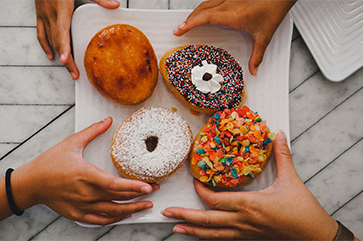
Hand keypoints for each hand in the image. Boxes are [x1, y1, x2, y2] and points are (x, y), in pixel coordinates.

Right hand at [11, 117, 157, 225]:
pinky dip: (114, 218)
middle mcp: (85, 193)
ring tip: (147, 205)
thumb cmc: (50, 163)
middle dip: (140, 195)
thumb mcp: (71, 143)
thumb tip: (108, 120)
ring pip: (112, 211)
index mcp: (85, 175)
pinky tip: (125, 214)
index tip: (148, 186)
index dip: (133, 186)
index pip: (114, 184)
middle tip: (155, 189)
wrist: (31, 183)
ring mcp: (82, 206)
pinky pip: (100, 220)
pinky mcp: (77, 214)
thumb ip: (92, 131)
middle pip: (118, 198)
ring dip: (132, 209)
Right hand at [34, 0, 119, 79]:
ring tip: (68, 70)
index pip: (61, 31)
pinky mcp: (40, 14)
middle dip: (66, 60)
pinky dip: (46, 45)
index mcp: (62, 8)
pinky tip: (52, 55)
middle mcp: (51, 14)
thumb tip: (115, 5)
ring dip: (59, 56)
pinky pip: (40, 33)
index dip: (63, 47)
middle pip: (57, 42)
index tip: (65, 60)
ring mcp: (43, 15)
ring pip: (49, 40)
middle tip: (76, 75)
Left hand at [162, 131, 338, 239]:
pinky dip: (209, 238)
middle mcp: (242, 221)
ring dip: (192, 231)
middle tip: (165, 212)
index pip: (215, 200)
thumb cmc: (303, 211)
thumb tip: (278, 134)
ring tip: (175, 228)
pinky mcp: (249, 238)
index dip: (201, 191)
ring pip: (212, 234)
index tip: (193, 181)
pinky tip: (200, 238)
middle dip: (184, 216)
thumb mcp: (291, 180)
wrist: (315, 236)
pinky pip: (224, 240)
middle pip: (207, 220)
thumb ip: (282, 156)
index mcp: (249, 204)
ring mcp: (244, 233)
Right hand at [173, 0, 295, 75]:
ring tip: (188, 23)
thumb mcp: (265, 35)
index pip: (205, 17)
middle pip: (201, 10)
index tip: (179, 29)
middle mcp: (228, 4)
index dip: (190, 23)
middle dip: (188, 20)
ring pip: (205, 3)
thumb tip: (254, 70)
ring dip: (195, 13)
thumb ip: (257, 55)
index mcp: (233, 15)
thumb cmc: (273, 9)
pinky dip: (203, 8)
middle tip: (179, 29)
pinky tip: (202, 13)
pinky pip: (212, 1)